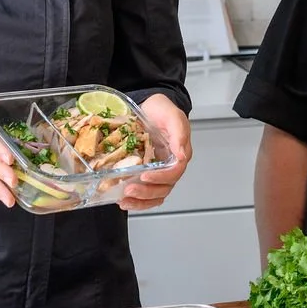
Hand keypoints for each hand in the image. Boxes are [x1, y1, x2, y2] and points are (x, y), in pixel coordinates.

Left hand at [118, 94, 191, 212]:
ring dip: (140, 201)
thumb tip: (182, 155)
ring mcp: (158, 171)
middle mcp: (170, 165)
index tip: (145, 176)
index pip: (174, 173)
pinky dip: (136, 200)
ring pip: (155, 195)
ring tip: (124, 201)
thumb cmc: (161, 109)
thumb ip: (179, 133)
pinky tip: (124, 201)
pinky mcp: (146, 172)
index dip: (160, 178)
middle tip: (129, 190)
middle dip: (146, 192)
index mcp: (180, 153)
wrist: (149, 105)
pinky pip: (145, 192)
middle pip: (163, 188)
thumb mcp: (171, 115)